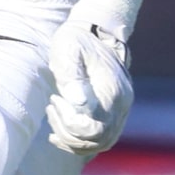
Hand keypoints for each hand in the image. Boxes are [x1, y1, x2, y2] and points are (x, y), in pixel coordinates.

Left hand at [44, 0, 156, 157]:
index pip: (93, 126)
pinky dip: (79, 143)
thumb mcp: (68, 49)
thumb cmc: (77, 40)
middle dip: (68, 130)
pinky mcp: (114, 115)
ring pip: (100, 143)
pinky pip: (101, 140)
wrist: (96, 31)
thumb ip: (71, 76)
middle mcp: (121, 105)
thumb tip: (76, 102)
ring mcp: (120, 112)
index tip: (55, 99)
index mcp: (112, 91)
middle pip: (97, 139)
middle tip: (52, 105)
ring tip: (54, 113)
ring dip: (72, 138)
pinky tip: (58, 134)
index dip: (69, 121)